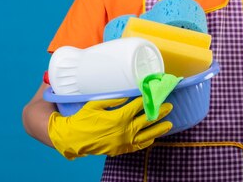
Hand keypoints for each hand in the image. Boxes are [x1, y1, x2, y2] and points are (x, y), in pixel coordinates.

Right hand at [48, 97, 172, 158]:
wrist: (73, 139)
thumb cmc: (83, 119)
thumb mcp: (95, 104)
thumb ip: (113, 99)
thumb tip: (127, 94)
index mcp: (118, 117)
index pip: (138, 106)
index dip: (148, 99)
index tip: (155, 93)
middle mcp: (124, 130)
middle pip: (147, 119)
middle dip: (159, 112)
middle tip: (169, 106)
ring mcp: (124, 141)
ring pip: (147, 134)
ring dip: (159, 128)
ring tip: (169, 124)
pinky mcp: (121, 149)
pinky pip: (138, 145)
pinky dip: (147, 141)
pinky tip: (154, 137)